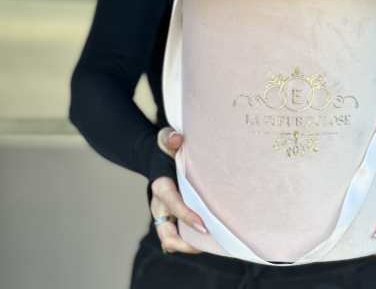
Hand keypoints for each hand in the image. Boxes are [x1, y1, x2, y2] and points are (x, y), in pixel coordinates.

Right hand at [150, 126, 207, 253]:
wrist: (157, 156)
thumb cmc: (166, 148)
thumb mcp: (166, 139)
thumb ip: (170, 138)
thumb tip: (176, 138)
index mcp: (161, 186)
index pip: (173, 204)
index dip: (187, 216)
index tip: (204, 225)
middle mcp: (159, 205)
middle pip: (165, 232)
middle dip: (184, 243)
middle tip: (207, 243)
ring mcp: (164, 213)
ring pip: (169, 238)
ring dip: (187, 245)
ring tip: (211, 244)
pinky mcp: (170, 216)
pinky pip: (176, 234)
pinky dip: (189, 240)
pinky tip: (209, 238)